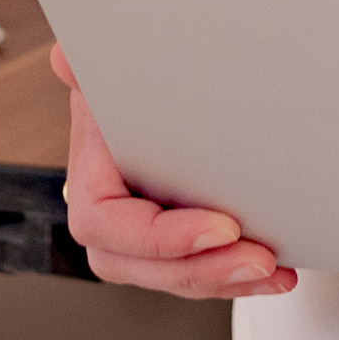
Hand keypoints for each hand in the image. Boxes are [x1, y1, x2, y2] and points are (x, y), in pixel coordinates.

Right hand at [54, 45, 294, 296]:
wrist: (150, 99)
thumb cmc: (131, 89)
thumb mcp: (111, 73)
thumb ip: (86, 68)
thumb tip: (65, 58)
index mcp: (90, 183)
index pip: (109, 225)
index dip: (162, 237)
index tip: (220, 228)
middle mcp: (110, 222)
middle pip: (143, 266)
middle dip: (203, 270)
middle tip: (255, 258)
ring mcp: (141, 242)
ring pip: (175, 278)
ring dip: (225, 281)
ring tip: (272, 272)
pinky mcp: (176, 249)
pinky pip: (198, 274)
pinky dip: (234, 277)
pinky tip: (273, 274)